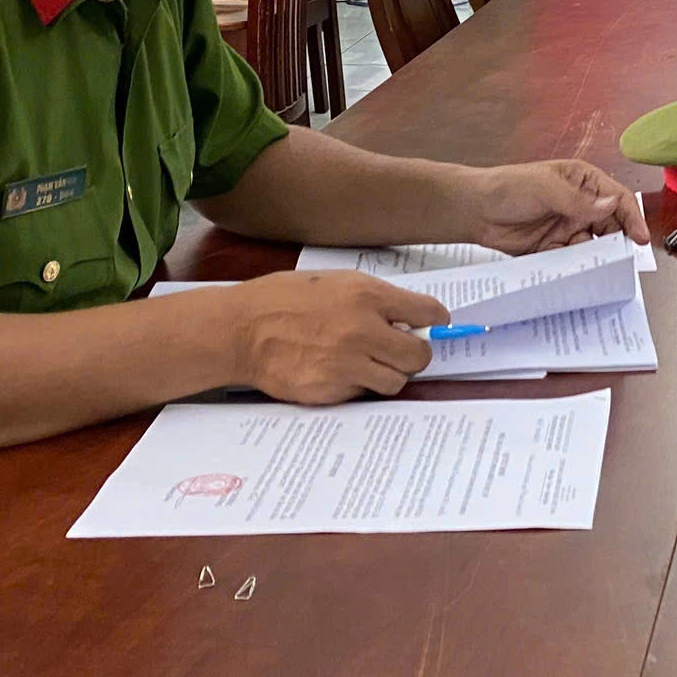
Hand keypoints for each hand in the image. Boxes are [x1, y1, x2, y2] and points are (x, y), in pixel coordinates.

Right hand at [227, 271, 446, 402]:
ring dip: (388, 373)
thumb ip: (375, 299)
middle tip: (403, 350)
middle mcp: (362, 331)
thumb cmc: (285, 299)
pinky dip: (358, 385)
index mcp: (367, 296)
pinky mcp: (329, 391)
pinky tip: (338, 371)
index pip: (428, 312)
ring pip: (395, 381)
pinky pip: (362, 394)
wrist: (240, 330)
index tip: (435, 324)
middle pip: (419, 356)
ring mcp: (346, 365)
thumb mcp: (336, 282)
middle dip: (415, 354)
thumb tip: (408, 319)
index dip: (435, 320)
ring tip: (369, 362)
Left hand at [463, 159, 651, 253]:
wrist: (474, 210)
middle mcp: (580, 204)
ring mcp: (567, 227)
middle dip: (617, 242)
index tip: (640, 238)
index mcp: (583, 181)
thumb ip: (579, 201)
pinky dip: (576, 268)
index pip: (617, 198)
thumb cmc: (509, 187)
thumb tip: (612, 204)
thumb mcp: (546, 188)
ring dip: (596, 257)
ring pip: (593, 246)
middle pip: (610, 226)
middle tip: (621, 259)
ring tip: (597, 268)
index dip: (632, 217)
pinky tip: (576, 274)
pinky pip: (572, 260)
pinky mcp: (553, 248)